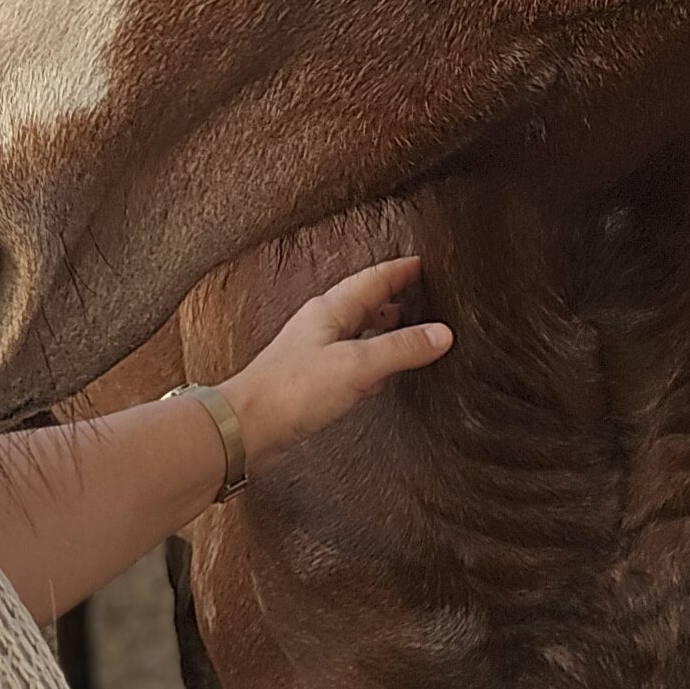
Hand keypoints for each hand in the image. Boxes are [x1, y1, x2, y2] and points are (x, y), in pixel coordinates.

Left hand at [219, 257, 449, 474]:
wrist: (248, 425)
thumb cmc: (291, 389)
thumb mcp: (356, 365)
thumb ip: (399, 348)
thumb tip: (441, 333)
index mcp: (330, 311)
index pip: (372, 280)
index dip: (398, 271)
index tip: (422, 263)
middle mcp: (322, 326)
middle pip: (364, 304)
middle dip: (393, 297)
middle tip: (422, 292)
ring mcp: (316, 354)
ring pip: (358, 333)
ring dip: (383, 329)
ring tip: (410, 329)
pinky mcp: (313, 381)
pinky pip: (351, 363)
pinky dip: (371, 362)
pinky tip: (382, 375)